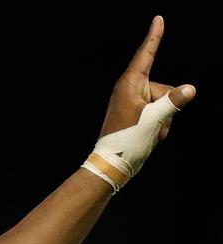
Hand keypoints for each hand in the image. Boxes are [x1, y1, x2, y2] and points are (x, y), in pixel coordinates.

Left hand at [98, 16, 193, 141]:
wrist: (112, 164)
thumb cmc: (127, 140)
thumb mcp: (155, 119)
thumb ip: (174, 101)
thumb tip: (190, 88)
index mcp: (129, 84)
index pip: (146, 54)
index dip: (154, 36)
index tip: (158, 19)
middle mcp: (130, 90)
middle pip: (164, 87)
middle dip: (166, 107)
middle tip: (150, 125)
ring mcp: (133, 103)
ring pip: (164, 104)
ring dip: (163, 120)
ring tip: (147, 133)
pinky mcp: (136, 115)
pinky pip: (158, 115)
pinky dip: (159, 126)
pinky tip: (148, 137)